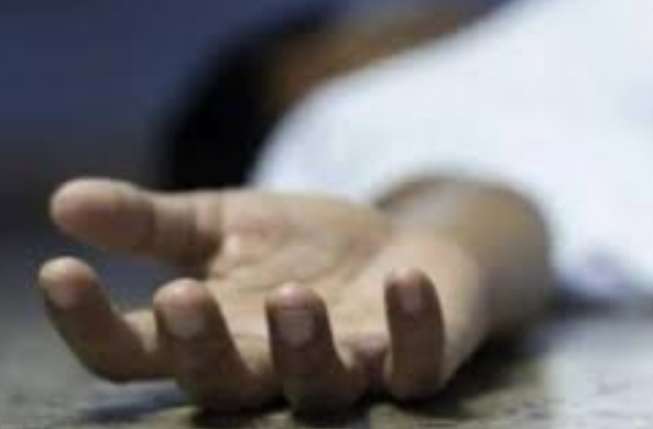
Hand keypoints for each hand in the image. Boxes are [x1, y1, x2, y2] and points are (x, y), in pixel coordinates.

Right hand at [38, 179, 489, 411]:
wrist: (400, 245)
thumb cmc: (305, 245)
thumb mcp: (223, 223)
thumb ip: (152, 222)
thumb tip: (65, 200)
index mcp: (216, 338)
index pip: (135, 355)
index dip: (90, 325)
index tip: (59, 273)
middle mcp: (274, 368)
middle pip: (225, 386)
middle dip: (200, 349)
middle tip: (178, 297)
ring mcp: (349, 369)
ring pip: (319, 387)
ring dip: (303, 346)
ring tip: (290, 295)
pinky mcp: (414, 357)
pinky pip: (417, 364)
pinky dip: (414, 328)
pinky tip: (403, 278)